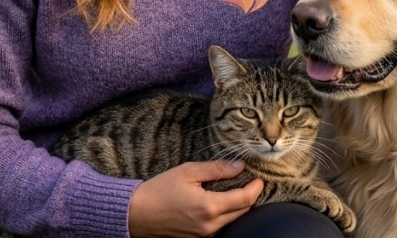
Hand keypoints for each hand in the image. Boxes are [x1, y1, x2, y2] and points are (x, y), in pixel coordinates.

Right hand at [128, 160, 262, 236]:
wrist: (137, 214)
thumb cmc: (160, 190)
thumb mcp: (188, 172)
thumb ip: (216, 169)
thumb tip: (239, 166)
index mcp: (209, 207)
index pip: (244, 200)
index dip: (255, 188)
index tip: (259, 178)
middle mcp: (210, 225)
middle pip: (242, 212)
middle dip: (249, 197)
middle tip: (250, 182)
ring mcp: (204, 235)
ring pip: (232, 221)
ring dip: (238, 207)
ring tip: (236, 190)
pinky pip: (220, 227)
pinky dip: (226, 215)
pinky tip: (221, 203)